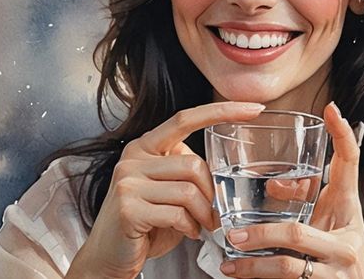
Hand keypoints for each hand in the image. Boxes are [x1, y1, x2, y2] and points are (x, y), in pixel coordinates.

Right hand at [69, 101, 264, 278]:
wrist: (109, 256)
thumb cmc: (145, 222)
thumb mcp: (166, 188)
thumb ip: (185, 169)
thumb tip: (224, 168)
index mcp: (144, 147)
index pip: (185, 119)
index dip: (221, 110)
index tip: (255, 108)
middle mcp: (132, 159)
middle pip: (193, 164)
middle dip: (210, 193)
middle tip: (212, 213)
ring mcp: (127, 183)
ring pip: (188, 190)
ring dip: (203, 213)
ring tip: (201, 225)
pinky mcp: (128, 209)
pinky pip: (177, 213)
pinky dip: (190, 227)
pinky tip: (187, 232)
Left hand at [220, 102, 363, 278]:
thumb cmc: (335, 258)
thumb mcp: (325, 226)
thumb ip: (302, 203)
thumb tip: (272, 186)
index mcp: (347, 209)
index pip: (350, 165)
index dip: (343, 136)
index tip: (330, 109)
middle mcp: (348, 236)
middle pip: (297, 230)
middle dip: (259, 235)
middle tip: (230, 234)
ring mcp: (339, 266)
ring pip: (287, 262)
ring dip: (252, 264)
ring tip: (229, 263)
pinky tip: (238, 277)